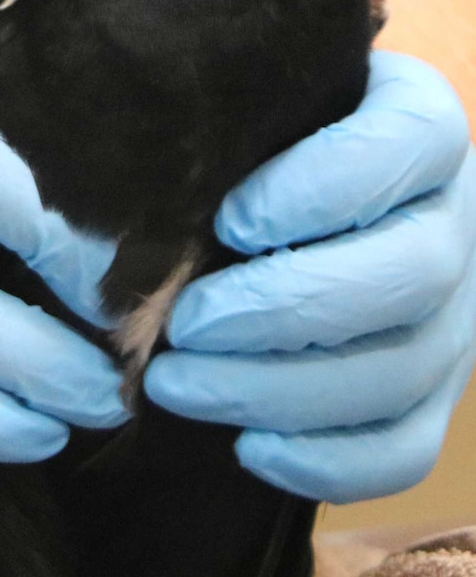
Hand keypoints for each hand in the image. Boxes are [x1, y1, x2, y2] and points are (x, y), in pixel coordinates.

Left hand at [145, 52, 475, 502]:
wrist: (303, 212)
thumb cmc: (259, 151)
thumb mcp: (251, 114)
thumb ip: (221, 128)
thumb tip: (134, 202)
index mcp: (420, 127)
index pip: (401, 146)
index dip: (318, 190)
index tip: (228, 219)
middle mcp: (455, 224)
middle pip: (409, 274)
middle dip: (284, 308)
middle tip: (185, 324)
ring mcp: (453, 318)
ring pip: (401, 371)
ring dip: (281, 390)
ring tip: (177, 384)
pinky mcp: (430, 396)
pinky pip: (406, 449)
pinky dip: (326, 462)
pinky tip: (245, 448)